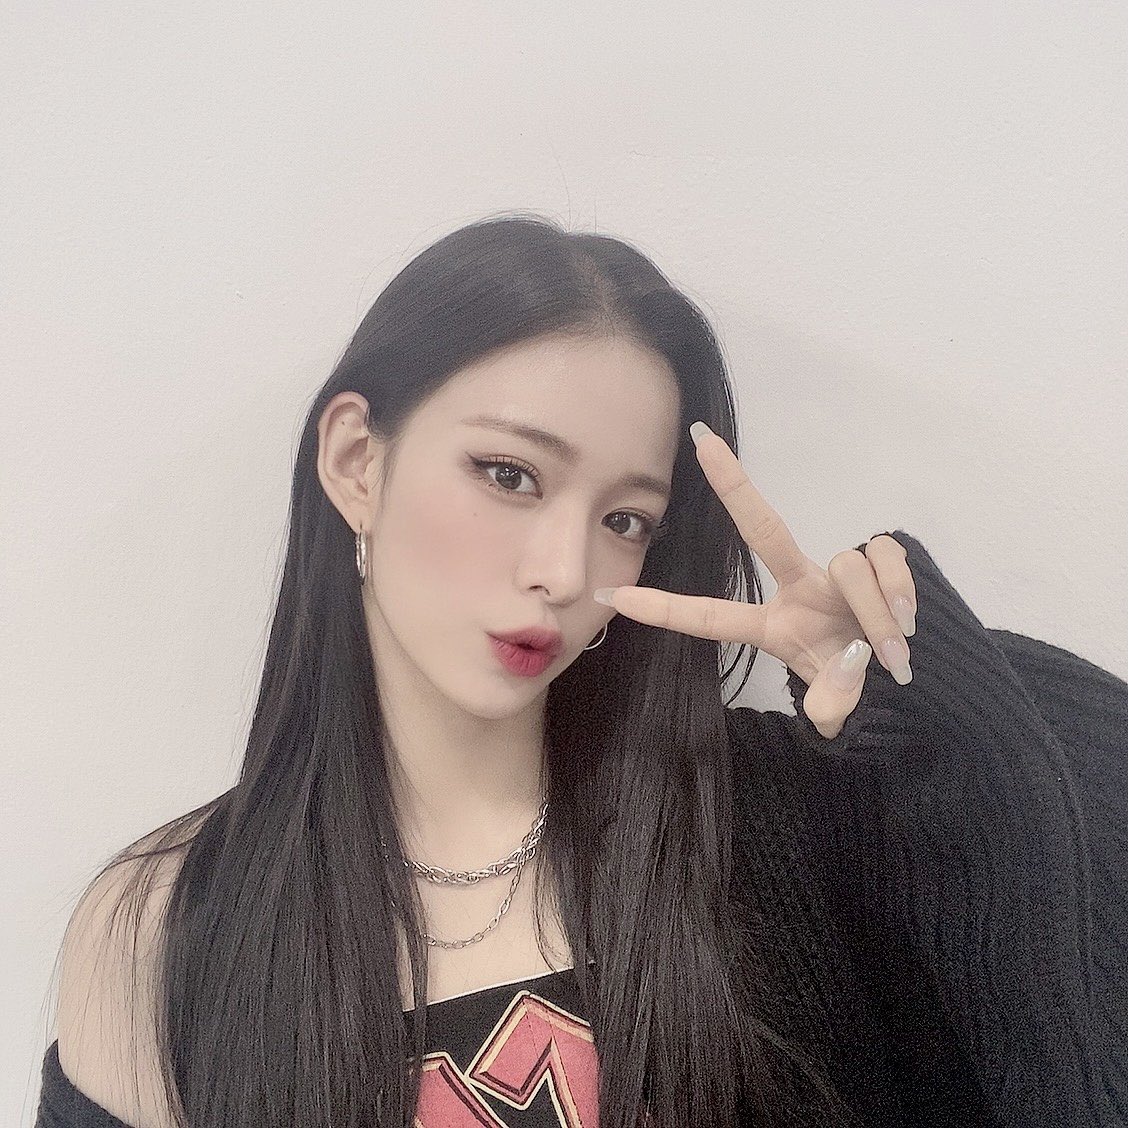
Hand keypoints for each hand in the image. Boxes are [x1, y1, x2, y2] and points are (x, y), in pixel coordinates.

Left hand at [595, 423, 917, 739]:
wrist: (917, 679)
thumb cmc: (861, 687)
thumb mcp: (840, 707)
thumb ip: (833, 704)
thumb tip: (836, 693)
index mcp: (773, 626)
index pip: (711, 617)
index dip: (663, 609)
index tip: (613, 595)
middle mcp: (800, 588)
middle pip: (763, 529)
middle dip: (733, 484)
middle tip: (701, 440)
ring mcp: (838, 573)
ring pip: (847, 566)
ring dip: (874, 611)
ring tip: (891, 651)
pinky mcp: (880, 560)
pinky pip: (884, 558)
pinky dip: (899, 591)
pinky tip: (909, 621)